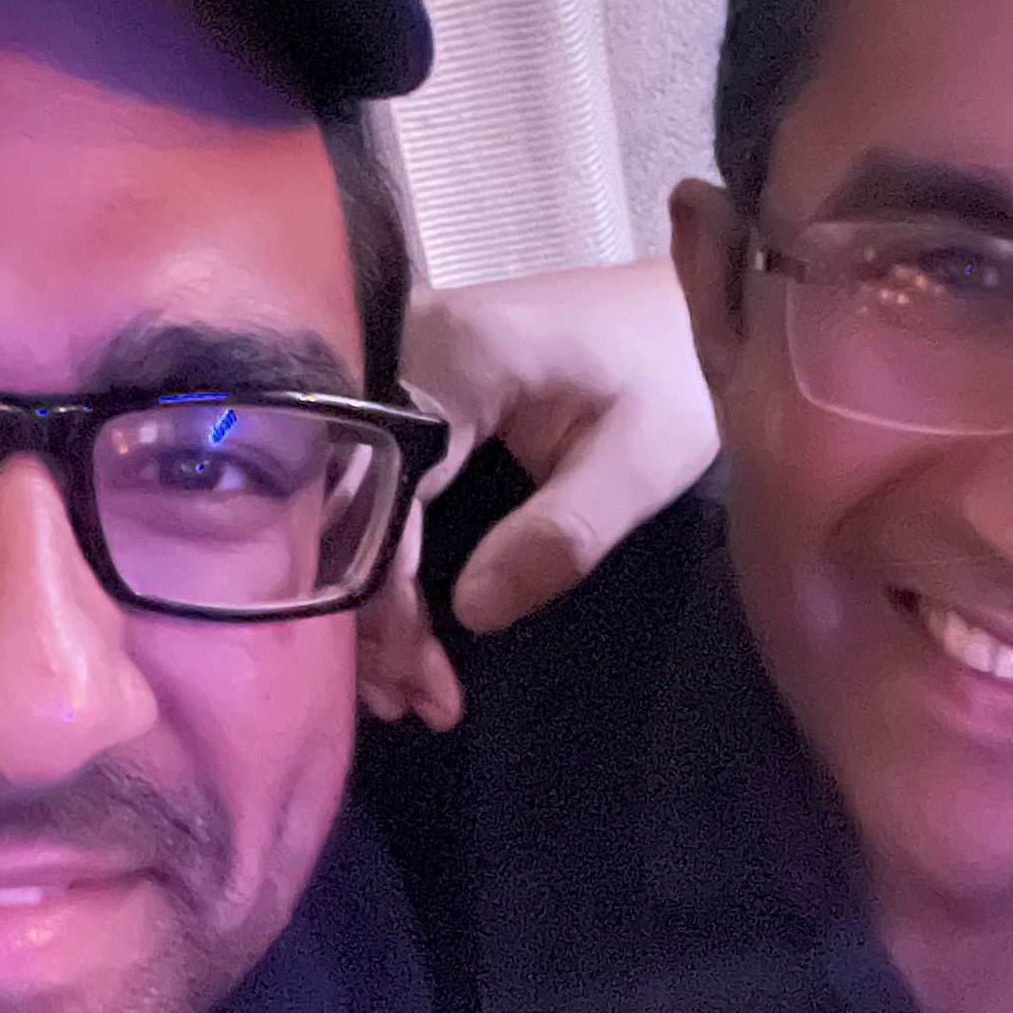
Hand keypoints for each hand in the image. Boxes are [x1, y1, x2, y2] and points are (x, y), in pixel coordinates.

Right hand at [355, 258, 718, 731]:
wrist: (674, 308)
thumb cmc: (675, 371)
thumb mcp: (645, 459)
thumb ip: (564, 532)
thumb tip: (472, 612)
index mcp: (455, 359)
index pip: (382, 496)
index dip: (390, 605)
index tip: (424, 685)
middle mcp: (396, 350)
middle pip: (339, 503)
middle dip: (365, 618)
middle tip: (407, 704)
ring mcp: (386, 365)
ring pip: (338, 500)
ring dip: (364, 600)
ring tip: (405, 689)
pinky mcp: (394, 389)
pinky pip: (359, 483)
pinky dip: (374, 561)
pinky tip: (397, 632)